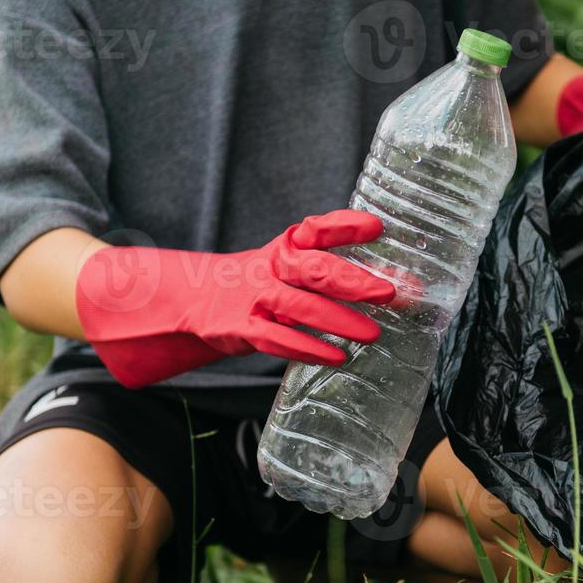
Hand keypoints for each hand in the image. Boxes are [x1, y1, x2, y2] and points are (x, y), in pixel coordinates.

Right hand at [75, 210, 395, 388]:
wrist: (191, 298)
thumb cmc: (258, 284)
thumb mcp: (289, 269)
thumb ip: (332, 270)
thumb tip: (391, 283)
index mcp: (284, 247)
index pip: (317, 229)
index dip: (345, 226)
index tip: (377, 226)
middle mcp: (269, 267)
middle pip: (312, 267)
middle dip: (352, 279)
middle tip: (388, 290)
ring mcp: (252, 297)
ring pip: (298, 306)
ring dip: (338, 319)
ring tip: (372, 332)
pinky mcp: (238, 327)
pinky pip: (276, 338)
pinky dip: (307, 348)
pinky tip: (336, 357)